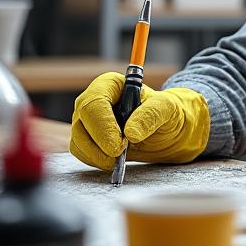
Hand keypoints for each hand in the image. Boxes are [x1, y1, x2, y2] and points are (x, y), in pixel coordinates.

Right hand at [69, 72, 209, 169]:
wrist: (165, 130)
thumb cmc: (165, 112)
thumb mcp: (167, 108)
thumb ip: (151, 115)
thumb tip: (130, 133)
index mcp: (111, 85)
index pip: (95, 103)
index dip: (103, 127)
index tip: (118, 145)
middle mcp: (93, 100)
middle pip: (81, 122)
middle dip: (100, 144)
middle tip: (120, 154)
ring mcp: (87, 120)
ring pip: (78, 140)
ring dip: (97, 155)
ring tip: (120, 158)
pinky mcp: (86, 138)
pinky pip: (80, 151)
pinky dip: (95, 160)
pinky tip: (113, 160)